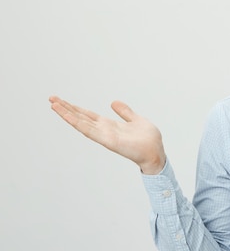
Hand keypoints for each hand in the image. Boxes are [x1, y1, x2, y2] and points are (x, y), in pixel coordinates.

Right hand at [49, 96, 165, 173]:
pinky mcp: (108, 140)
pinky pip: (90, 130)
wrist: (156, 152)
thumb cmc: (148, 140)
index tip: (62, 100)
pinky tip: (67, 115)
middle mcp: (104, 130)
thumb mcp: (136, 120)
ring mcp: (104, 136)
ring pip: (81, 123)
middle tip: (51, 98)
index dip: (75, 108)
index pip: (88, 115)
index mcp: (110, 126)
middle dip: (66, 108)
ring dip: (67, 114)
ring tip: (53, 104)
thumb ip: (125, 112)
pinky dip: (77, 123)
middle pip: (81, 117)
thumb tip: (113, 102)